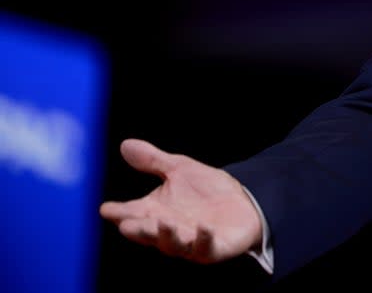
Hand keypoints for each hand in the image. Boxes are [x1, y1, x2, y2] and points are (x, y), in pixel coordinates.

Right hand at [99, 138, 262, 262]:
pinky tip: (203, 228)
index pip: (132, 213)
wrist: (244, 202)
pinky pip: (207, 247)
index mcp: (156, 212)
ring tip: (164, 222)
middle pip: (149, 233)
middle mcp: (169, 230)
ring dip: (167, 235)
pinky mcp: (213, 248)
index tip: (106, 209)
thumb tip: (125, 144)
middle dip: (139, 230)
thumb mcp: (179, 170)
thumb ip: (153, 161)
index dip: (119, 213)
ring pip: (173, 244)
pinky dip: (203, 238)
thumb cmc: (207, 190)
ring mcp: (190, 241)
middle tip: (127, 225)